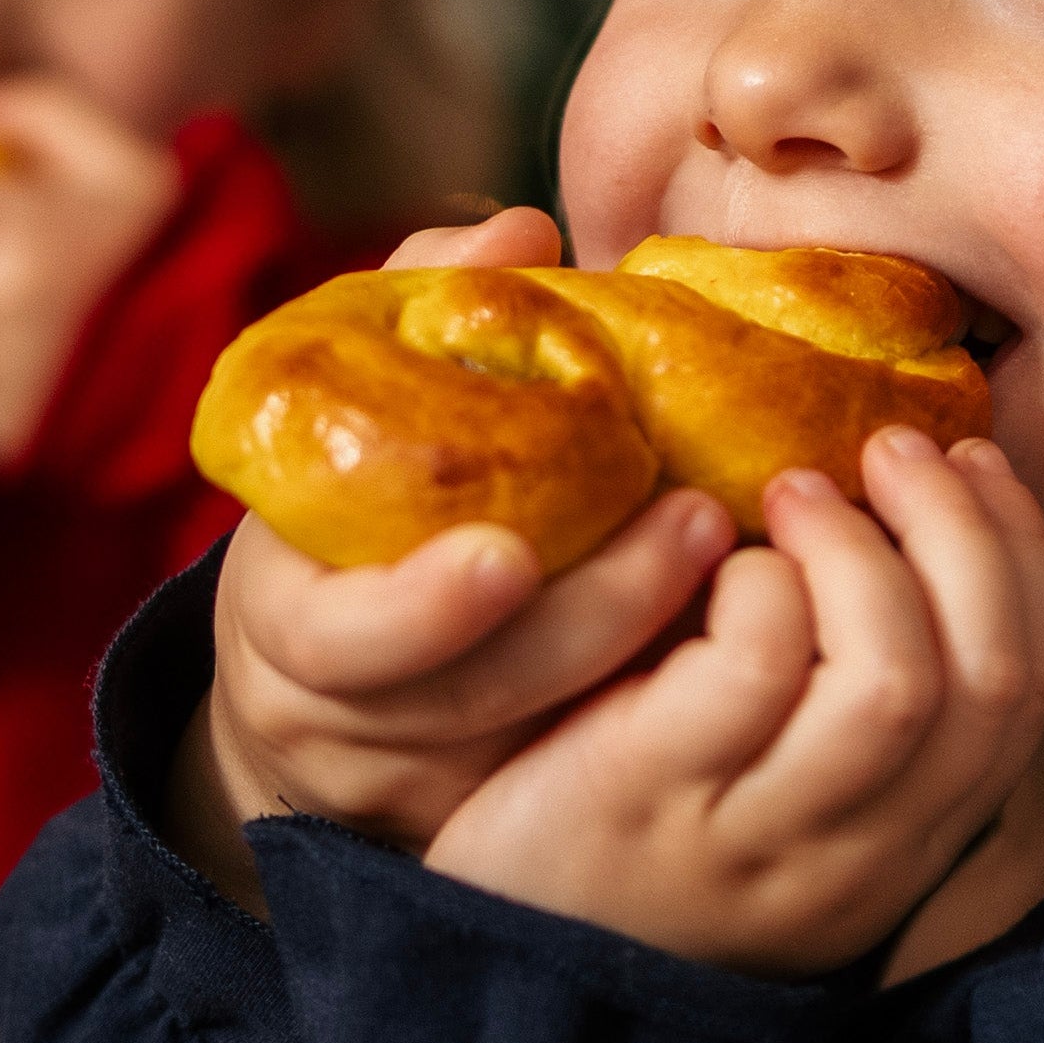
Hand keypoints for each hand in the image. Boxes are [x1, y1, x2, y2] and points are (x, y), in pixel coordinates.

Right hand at [175, 215, 740, 909]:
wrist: (313, 695)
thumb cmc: (334, 518)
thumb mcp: (335, 425)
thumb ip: (410, 322)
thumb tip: (519, 230)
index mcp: (291, 625)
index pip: (342, 642)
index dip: (424, 607)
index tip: (507, 553)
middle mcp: (358, 725)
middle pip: (479, 699)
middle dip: (594, 616)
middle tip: (697, 526)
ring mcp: (439, 785)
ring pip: (553, 748)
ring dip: (655, 654)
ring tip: (740, 559)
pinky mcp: (512, 813)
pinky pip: (599, 769)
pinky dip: (672, 702)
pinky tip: (752, 633)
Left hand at [426, 429, 1043, 975]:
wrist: (484, 958)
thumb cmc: (631, 837)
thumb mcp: (774, 794)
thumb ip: (846, 700)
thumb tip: (904, 516)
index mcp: (907, 847)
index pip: (1026, 690)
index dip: (1019, 557)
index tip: (973, 464)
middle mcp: (857, 859)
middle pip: (987, 679)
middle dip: (960, 532)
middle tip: (888, 449)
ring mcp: (756, 839)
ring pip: (890, 681)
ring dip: (856, 550)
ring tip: (792, 490)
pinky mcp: (651, 796)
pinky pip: (754, 665)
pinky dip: (753, 585)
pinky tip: (706, 564)